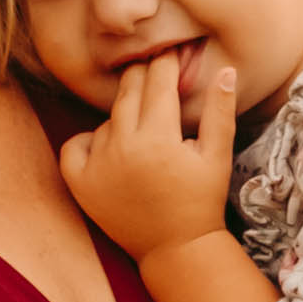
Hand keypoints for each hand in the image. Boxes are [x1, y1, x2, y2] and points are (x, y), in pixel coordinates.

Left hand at [59, 50, 238, 263]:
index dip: (167, 61)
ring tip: (144, 121)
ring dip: (124, 112)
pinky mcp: (80, 184)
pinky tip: (110, 145)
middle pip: (128, 90)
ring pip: (107, 117)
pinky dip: (89, 140)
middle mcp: (123, 147)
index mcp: (159, 137)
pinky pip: (76, 144)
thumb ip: (220, 110)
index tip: (172, 52)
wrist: (175, 249)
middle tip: (154, 70)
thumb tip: (226, 70)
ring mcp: (97, 165)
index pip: (158, 81)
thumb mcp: (217, 155)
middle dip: (144, 75)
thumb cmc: (202, 201)